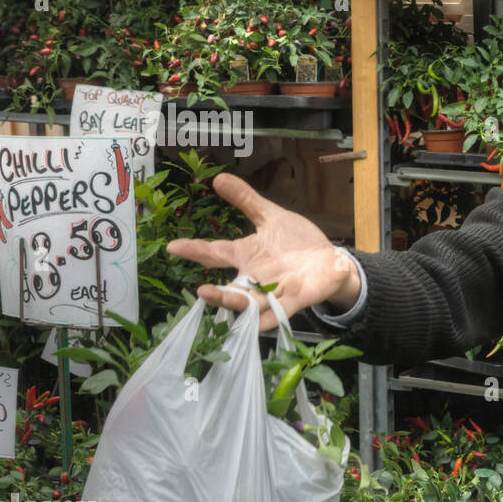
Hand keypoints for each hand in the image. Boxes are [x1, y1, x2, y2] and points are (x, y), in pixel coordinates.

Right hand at [165, 173, 360, 331]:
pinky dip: (267, 319)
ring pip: (250, 303)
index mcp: (247, 255)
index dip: (194, 250)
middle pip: (231, 288)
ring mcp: (274, 291)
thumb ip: (246, 200)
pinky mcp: (295, 300)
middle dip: (216, 292)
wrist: (330, 259)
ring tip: (222, 300)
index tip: (173, 246)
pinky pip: (278, 313)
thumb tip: (218, 178)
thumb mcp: (271, 216)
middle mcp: (256, 277)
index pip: (216, 253)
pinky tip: (256, 323)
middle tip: (200, 290)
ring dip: (236, 303)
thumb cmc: (297, 241)